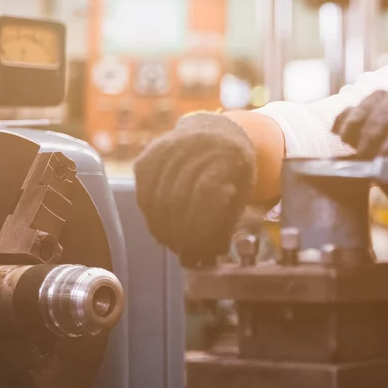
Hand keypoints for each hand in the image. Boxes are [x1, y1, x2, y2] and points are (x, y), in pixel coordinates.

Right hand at [133, 113, 256, 266]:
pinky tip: (162, 229)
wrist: (216, 132)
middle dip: (181, 234)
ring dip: (164, 230)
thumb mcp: (244, 189)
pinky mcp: (147, 156)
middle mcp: (194, 143)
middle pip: (177, 198)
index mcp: (226, 151)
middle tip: (188, 255)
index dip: (202, 226)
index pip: (206, 192)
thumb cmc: (233, 169)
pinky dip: (151, 217)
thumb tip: (213, 252)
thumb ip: (229, 218)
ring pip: (156, 199)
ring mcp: (167, 147)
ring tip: (176, 246)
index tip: (205, 250)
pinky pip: (143, 194)